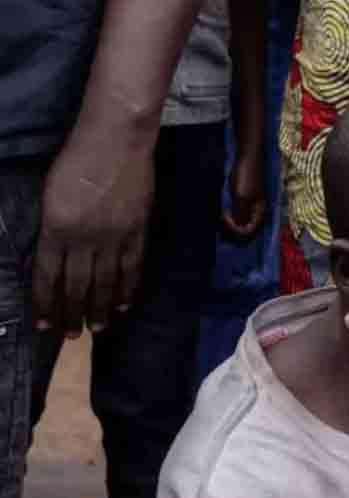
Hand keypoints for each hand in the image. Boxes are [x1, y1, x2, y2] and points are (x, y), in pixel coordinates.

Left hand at [34, 140, 153, 335]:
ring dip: (99, 308)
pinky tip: (123, 304)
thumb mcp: (51, 194)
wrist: (116, 141)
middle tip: (71, 336)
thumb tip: (55, 256)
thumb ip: (53, 228)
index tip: (44, 324)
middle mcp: (84, 238)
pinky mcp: (136, 232)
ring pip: (104, 282)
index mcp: (55, 228)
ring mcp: (113, 237)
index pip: (47, 275)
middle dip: (72, 313)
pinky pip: (131, 268)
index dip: (45, 302)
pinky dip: (127, 289)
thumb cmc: (77, 160)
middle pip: (76, 285)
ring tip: (97, 328)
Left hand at [222, 145, 265, 236]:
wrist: (248, 157)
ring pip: (242, 220)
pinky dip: (231, 212)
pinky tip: (225, 208)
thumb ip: (241, 214)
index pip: (249, 230)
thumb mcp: (241, 197)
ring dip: (231, 220)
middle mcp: (257, 211)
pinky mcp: (246, 198)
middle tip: (222, 216)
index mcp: (259, 212)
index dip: (236, 229)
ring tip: (222, 213)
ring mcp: (251, 204)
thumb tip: (240, 229)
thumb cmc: (246, 176)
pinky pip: (239, 211)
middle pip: (246, 227)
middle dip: (233, 226)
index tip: (225, 218)